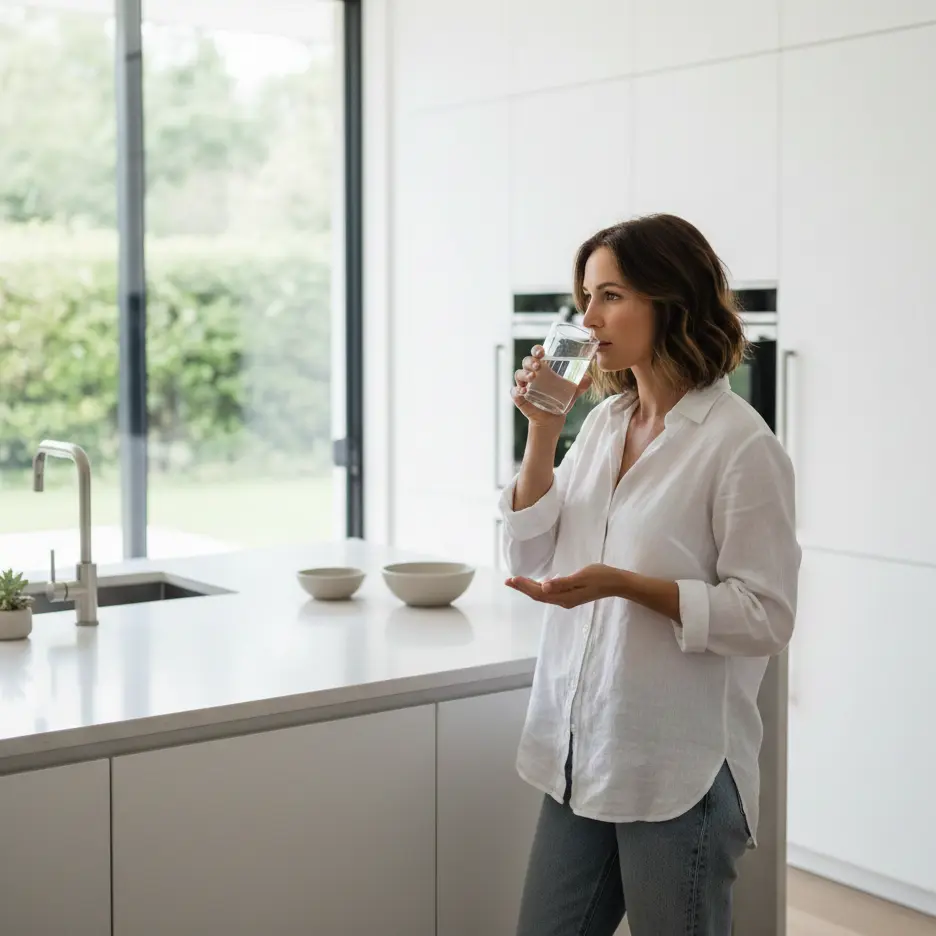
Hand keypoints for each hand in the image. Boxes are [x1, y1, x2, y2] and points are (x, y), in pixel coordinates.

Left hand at [505, 564, 622, 608]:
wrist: (617, 583)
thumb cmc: (601, 576)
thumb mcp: (581, 576)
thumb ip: (562, 582)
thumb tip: (544, 586)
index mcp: (565, 597)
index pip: (539, 593)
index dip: (524, 586)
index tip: (512, 579)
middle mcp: (564, 601)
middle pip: (538, 596)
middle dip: (522, 588)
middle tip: (507, 581)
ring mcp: (568, 599)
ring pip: (543, 595)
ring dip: (529, 589)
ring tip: (516, 582)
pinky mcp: (571, 595)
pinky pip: (550, 594)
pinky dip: (539, 588)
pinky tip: (536, 584)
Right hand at [511, 345, 592, 429]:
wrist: (553, 419)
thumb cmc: (561, 400)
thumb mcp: (573, 392)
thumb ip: (582, 385)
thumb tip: (588, 378)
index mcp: (543, 368)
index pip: (537, 354)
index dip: (537, 350)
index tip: (541, 351)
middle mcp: (532, 374)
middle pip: (526, 361)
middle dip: (530, 361)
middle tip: (538, 366)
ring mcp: (524, 385)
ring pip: (519, 374)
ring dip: (524, 374)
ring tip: (532, 378)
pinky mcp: (519, 398)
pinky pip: (514, 392)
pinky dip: (516, 391)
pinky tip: (523, 392)